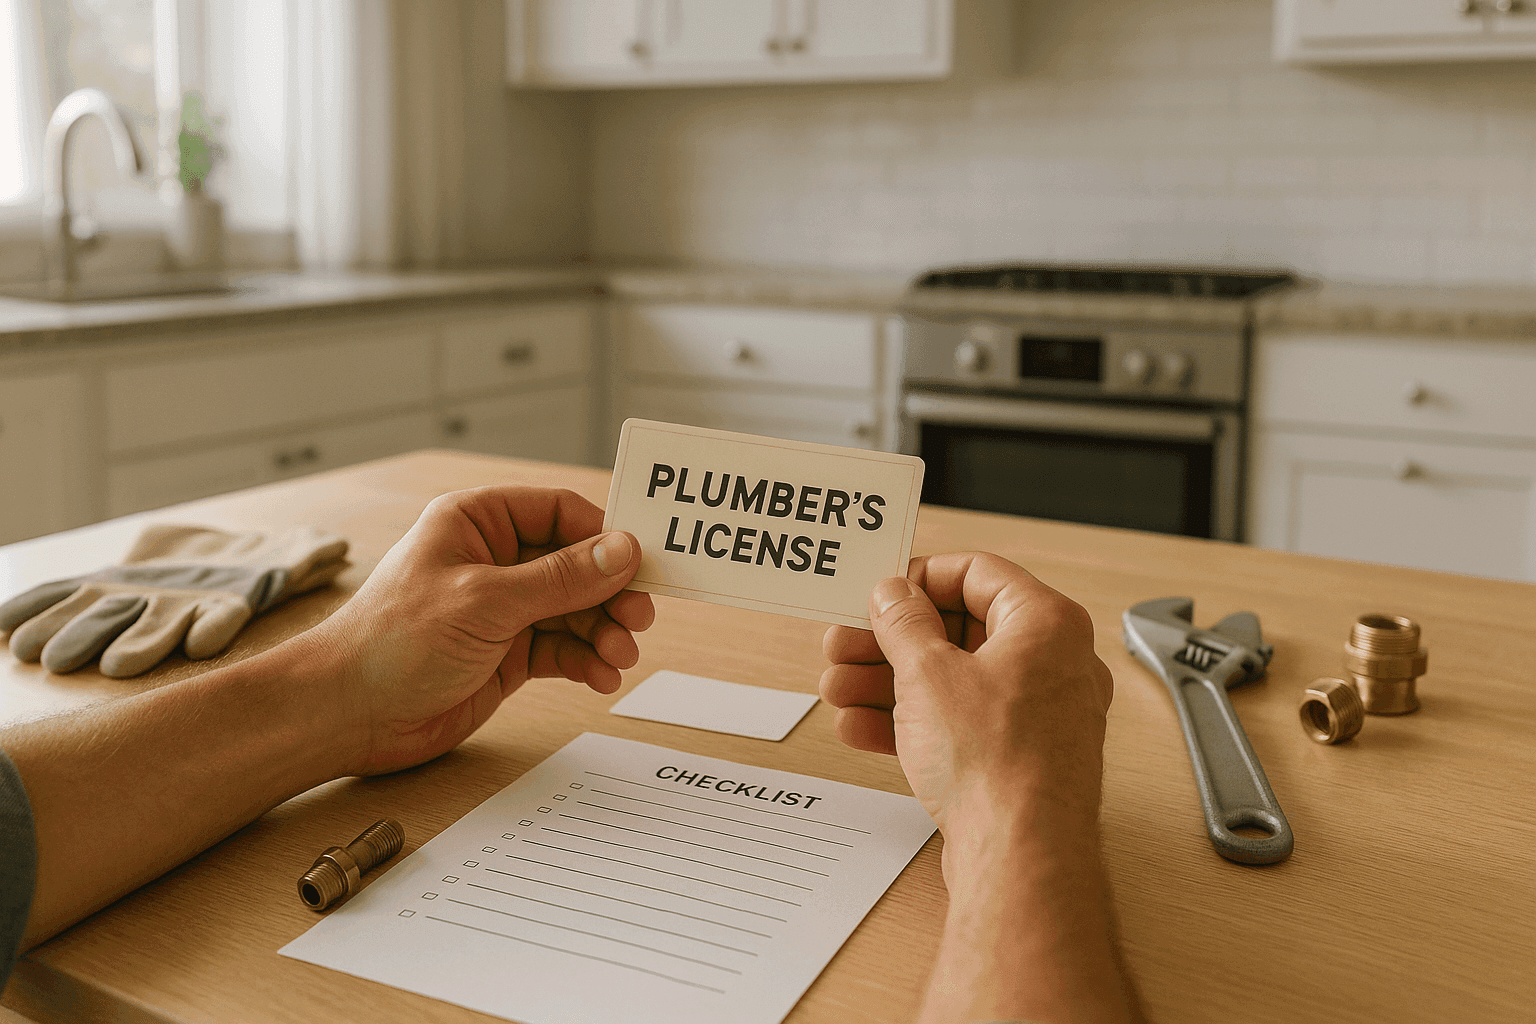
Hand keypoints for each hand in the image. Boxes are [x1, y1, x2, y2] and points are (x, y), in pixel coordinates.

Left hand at [301, 486, 654, 776]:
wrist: (348, 715)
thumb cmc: (392, 643)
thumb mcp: (486, 602)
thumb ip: (560, 579)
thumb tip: (622, 551)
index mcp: (478, 523)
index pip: (559, 512)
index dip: (604, 534)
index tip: (643, 561)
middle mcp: (493, 561)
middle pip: (575, 564)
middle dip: (611, 592)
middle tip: (639, 617)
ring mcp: (501, 609)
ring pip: (574, 610)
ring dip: (603, 631)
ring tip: (619, 656)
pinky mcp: (505, 653)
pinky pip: (562, 647)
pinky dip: (586, 659)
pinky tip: (601, 675)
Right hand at [818, 553, 1111, 836]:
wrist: (1021, 856)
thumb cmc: (997, 763)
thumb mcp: (928, 673)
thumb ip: (903, 624)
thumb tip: (894, 595)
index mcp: (1046, 623)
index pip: (977, 573)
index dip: (919, 579)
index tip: (880, 594)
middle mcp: (1052, 664)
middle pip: (959, 630)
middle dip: (890, 641)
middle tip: (844, 645)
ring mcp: (1038, 715)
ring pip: (953, 681)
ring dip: (888, 683)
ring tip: (837, 690)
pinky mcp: (1019, 759)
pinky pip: (960, 725)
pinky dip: (912, 723)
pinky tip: (861, 729)